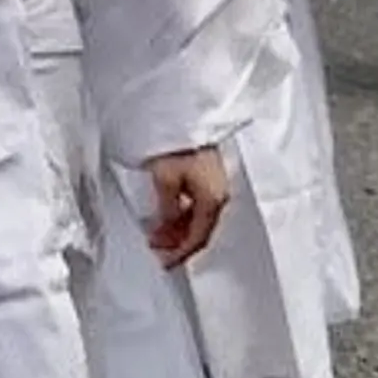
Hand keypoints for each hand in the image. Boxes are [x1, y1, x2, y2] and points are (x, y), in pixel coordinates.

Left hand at [141, 144, 229, 266]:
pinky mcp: (210, 176)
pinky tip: (168, 215)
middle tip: (158, 250)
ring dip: (179, 229)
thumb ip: (167, 210)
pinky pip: (198, 205)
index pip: (198, 238)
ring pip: (199, 218)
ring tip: (158, 233)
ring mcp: (216, 185)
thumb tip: (165, 227)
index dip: (180, 253)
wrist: (184, 116)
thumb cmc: (178, 143)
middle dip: (178, 243)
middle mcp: (220, 195)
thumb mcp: (165, 180)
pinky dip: (183, 214)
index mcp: (213, 199)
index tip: (164, 262)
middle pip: (200, 230)